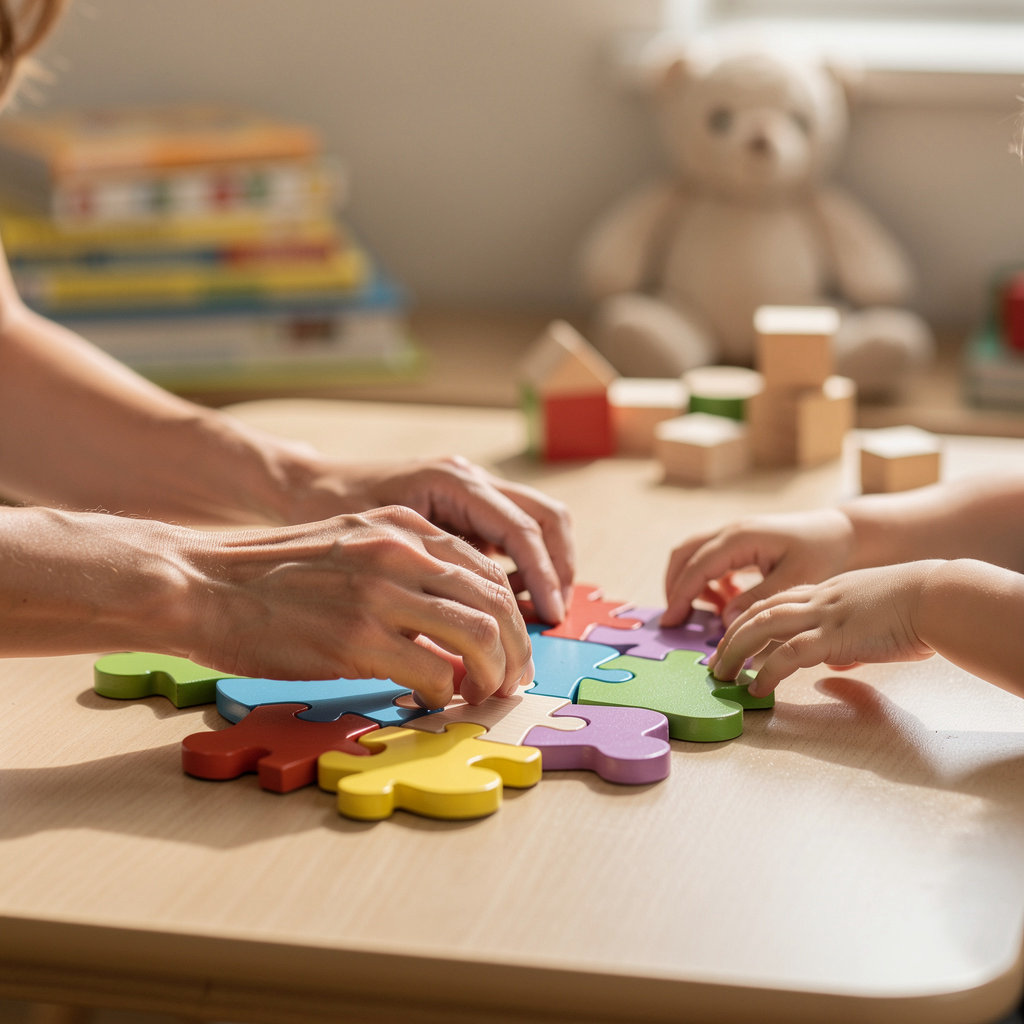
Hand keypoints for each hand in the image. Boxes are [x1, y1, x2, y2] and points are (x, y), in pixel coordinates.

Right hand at [181, 506, 535, 708]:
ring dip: (492, 674)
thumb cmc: (273, 574)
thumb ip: (404, 568)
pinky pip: (434, 672)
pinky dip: (444, 692)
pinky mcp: (357, 639)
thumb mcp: (350, 543)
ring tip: (483, 695)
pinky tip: (431, 700)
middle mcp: (400, 552)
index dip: (511, 614)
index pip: (487, 569)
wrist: (204, 584)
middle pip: (495, 602)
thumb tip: (452, 617)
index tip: (511, 647)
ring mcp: (380, 594)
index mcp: (402, 527)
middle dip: (516, 648)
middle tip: (513, 680)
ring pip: (479, 635)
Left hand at [304, 454, 573, 623]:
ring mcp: (470, 488)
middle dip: (559, 568)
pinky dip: (521, 565)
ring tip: (535, 616)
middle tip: (553, 617)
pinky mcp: (464, 506)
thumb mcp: (375, 546)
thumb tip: (465, 630)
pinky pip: (511, 533)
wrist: (302, 484)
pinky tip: (504, 602)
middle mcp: (470, 477)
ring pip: (536, 522)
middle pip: (546, 517)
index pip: (521, 528)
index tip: (550, 618)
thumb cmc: (326, 512)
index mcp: (452, 481)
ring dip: (546, 567)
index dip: (543, 576)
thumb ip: (424, 576)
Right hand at [662, 509, 855, 627]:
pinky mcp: (739, 541)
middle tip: (675, 619)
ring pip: (693, 554)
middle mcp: (730, 530)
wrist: (841, 532)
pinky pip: (709, 558)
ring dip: (689, 582)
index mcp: (740, 537)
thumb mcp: (794, 579)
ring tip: (707, 612)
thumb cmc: (822, 553)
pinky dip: (707, 581)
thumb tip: (724, 619)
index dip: (681, 596)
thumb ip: (757, 598)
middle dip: (674, 587)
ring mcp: (733, 533)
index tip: (671, 622)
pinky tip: (726, 601)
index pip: (697, 567)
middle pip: (684, 554)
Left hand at [707, 562, 940, 696]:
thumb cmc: (916, 609)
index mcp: (826, 591)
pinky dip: (766, 672)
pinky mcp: (833, 637)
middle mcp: (817, 598)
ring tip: (721, 675)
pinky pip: (788, 654)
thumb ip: (846, 641)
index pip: (775, 600)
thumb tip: (835, 666)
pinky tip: (756, 688)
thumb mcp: (871, 617)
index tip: (731, 636)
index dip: (748, 617)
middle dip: (729, 636)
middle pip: (757, 611)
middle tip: (714, 661)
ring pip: (761, 627)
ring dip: (735, 652)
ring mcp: (823, 615)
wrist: (938, 597)